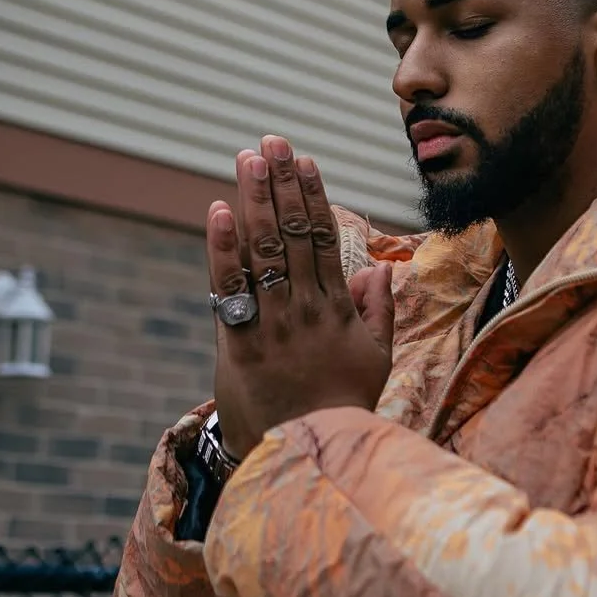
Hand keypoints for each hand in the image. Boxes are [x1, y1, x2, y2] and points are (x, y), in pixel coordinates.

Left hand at [208, 136, 392, 461]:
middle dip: (279, 185)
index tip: (303, 160)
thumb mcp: (375, 361)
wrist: (307, 454)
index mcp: (338, 310)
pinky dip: (222, 249)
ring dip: (253, 201)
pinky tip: (219, 212)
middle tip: (269, 142)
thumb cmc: (342, 406)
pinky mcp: (241, 344)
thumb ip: (378, 312)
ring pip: (262, 252)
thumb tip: (377, 268)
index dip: (311, 197)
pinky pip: (229, 289)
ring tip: (246, 159)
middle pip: (290, 235)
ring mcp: (272, 326)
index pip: (322, 240)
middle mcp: (305, 310)